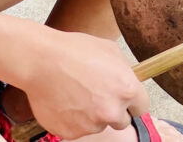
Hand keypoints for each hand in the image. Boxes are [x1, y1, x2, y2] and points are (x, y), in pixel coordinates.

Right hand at [22, 29, 147, 138]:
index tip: (125, 99)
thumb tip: (131, 81)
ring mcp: (91, 124)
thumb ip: (125, 71)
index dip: (133, 102)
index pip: (142, 108)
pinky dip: (73, 119)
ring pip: (98, 124)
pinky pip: (78, 128)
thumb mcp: (108, 49)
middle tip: (96, 94)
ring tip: (75, 92)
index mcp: (126, 89)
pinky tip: (65, 100)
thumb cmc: (74, 50)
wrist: (41, 60)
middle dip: (112, 110)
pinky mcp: (72, 133)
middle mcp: (112, 111)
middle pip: (122, 121)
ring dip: (91, 114)